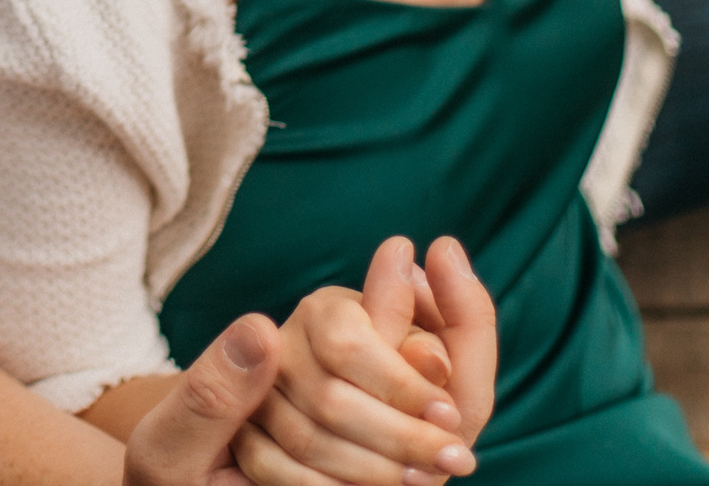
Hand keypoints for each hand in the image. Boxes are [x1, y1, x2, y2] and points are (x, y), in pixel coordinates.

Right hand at [223, 237, 494, 485]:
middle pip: (329, 396)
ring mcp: (258, 396)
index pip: (348, 341)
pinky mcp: (248, 442)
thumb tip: (442, 246)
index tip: (450, 414)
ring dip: (372, 468)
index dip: (402, 384)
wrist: (385, 465)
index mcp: (327, 309)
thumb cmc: (430, 412)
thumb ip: (460, 315)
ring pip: (304, 438)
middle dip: (398, 435)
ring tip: (423, 480)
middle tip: (450, 460)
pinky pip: (276, 470)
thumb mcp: (460, 368)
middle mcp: (283, 344)